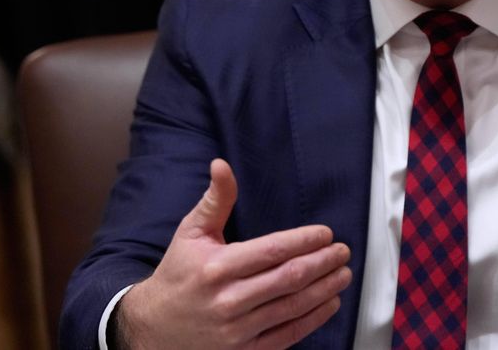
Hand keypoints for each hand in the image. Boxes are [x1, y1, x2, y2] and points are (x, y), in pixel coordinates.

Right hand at [116, 159, 351, 348]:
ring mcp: (237, 330)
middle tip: (342, 252)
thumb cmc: (178, 274)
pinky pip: (287, 335)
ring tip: (343, 274)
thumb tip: (221, 164)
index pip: (271, 251)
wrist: (154, 327)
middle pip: (288, 279)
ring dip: (324, 289)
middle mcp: (228, 300)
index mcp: (216, 267)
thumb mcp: (191, 232)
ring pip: (292, 307)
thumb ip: (215, 200)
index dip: (304, 241)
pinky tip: (330, 303)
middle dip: (322, 263)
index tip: (325, 234)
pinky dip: (313, 319)